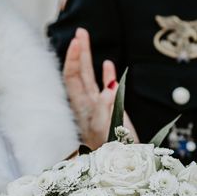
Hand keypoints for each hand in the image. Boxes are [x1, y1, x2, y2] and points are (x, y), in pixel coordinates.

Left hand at [63, 27, 137, 148]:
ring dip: (89, 59)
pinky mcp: (112, 112)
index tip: (77, 42)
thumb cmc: (113, 149)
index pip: (73, 78)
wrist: (123, 163)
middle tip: (81, 32)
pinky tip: (108, 65)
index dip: (74, 59)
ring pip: (90, 78)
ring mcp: (98, 108)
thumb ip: (106, 108)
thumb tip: (109, 87)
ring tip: (87, 40)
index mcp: (83, 107)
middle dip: (79, 53)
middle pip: (79, 74)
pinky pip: (106, 89)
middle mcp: (87, 105)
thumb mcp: (108, 129)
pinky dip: (107, 75)